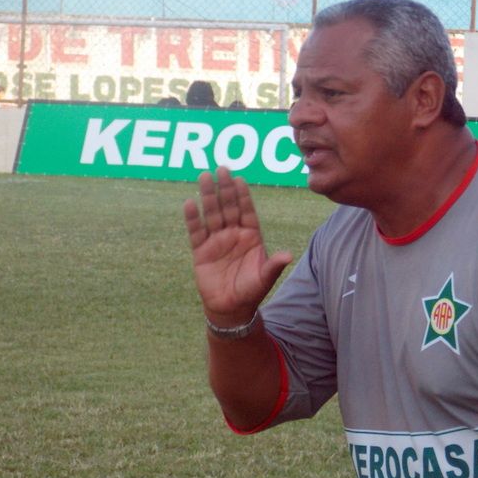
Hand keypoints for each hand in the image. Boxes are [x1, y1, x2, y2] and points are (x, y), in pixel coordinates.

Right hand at [183, 168, 292, 324]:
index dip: (243, 195)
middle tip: (221, 168)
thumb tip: (287, 255)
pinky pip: (196, 231)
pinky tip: (190, 203)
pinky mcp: (201, 251)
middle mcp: (234, 234)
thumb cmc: (251, 291)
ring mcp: (216, 241)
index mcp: (251, 236)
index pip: (247, 211)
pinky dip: (193, 218)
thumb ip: (274, 266)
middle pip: (229, 207)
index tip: (240, 179)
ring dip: (208, 196)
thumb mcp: (265, 278)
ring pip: (212, 214)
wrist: (231, 308)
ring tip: (204, 177)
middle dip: (225, 188)